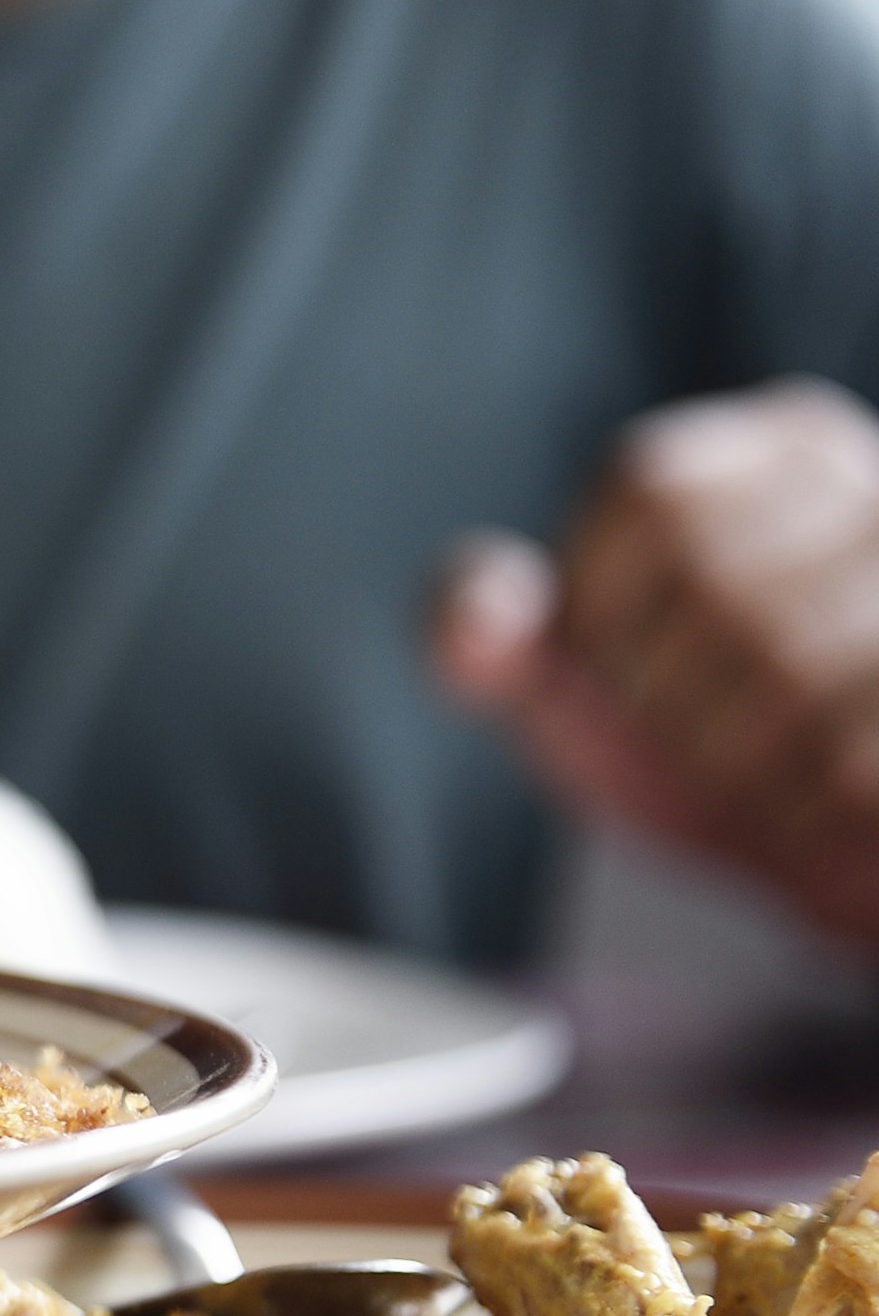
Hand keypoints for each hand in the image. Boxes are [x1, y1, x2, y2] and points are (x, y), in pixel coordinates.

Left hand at [434, 377, 878, 941]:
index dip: (602, 608)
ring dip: (747, 769)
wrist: (833, 856)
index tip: (625, 670)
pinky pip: (854, 766)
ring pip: (793, 670)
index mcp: (790, 459)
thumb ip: (482, 635)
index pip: (651, 492)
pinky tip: (825, 818)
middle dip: (673, 705)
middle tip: (710, 748)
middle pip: (718, 585)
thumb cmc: (706, 749)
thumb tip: (474, 621)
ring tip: (774, 783)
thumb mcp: (573, 684)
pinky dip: (812, 815)